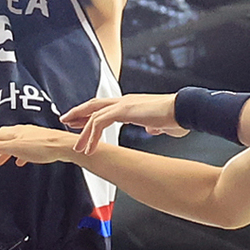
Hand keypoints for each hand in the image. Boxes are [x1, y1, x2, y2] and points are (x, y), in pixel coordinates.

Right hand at [0, 124, 73, 167]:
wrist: (63, 146)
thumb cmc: (42, 146)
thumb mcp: (16, 148)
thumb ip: (0, 148)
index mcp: (13, 132)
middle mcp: (20, 131)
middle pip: (0, 138)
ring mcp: (30, 136)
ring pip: (11, 143)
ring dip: (2, 152)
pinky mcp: (39, 142)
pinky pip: (22, 147)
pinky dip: (16, 154)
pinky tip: (19, 161)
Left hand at [61, 92, 179, 155]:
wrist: (184, 110)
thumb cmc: (177, 117)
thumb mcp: (161, 124)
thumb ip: (153, 126)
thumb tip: (151, 129)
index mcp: (132, 103)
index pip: (105, 106)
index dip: (91, 114)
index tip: (80, 121)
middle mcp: (124, 101)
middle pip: (94, 105)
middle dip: (78, 114)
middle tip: (65, 121)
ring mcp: (123, 104)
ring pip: (93, 116)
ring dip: (83, 132)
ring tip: (76, 146)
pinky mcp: (124, 110)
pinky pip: (100, 122)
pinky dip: (91, 135)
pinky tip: (88, 149)